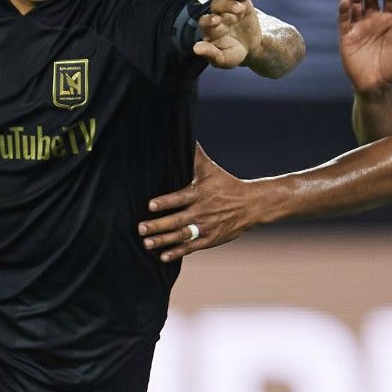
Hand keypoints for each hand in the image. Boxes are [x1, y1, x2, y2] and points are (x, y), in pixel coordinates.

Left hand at [137, 145, 262, 261]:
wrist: (252, 204)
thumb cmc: (226, 184)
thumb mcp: (210, 169)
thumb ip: (195, 155)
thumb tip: (185, 135)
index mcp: (200, 194)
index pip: (180, 198)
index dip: (166, 202)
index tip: (150, 205)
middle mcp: (202, 212)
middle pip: (177, 220)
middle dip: (158, 225)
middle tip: (140, 228)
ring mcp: (206, 227)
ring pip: (181, 236)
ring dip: (163, 240)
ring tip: (147, 243)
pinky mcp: (210, 240)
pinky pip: (191, 247)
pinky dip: (177, 252)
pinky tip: (163, 256)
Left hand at [191, 0, 259, 68]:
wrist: (252, 47)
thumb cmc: (233, 53)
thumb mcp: (224, 59)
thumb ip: (211, 54)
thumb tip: (196, 49)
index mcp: (209, 28)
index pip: (204, 21)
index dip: (208, 20)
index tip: (216, 22)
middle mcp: (217, 14)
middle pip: (215, 6)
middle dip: (221, 8)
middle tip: (228, 15)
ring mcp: (229, 7)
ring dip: (232, 2)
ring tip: (240, 9)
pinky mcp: (242, 2)